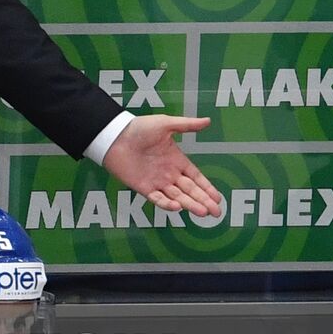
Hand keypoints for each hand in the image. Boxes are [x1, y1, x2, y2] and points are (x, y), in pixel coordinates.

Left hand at [102, 115, 221, 216]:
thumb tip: (208, 120)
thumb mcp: (165, 124)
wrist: (114, 136)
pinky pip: (157, 198)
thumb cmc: (138, 128)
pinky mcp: (142, 187)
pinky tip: (178, 207)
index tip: (218, 198)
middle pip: (190, 190)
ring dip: (190, 204)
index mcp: (176, 160)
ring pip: (177, 196)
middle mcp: (168, 173)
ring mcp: (156, 181)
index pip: (196, 177)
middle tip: (217, 212)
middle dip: (204, 201)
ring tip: (203, 212)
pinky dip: (167, 204)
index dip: (207, 188)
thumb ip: (187, 125)